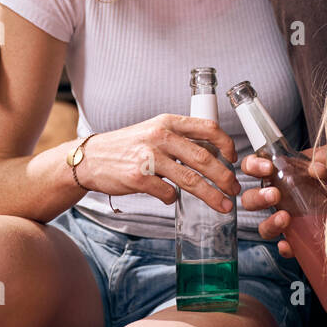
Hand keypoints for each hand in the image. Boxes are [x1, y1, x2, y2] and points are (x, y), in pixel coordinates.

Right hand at [76, 114, 240, 211]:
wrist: (91, 157)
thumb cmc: (128, 146)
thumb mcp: (155, 130)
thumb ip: (181, 137)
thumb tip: (214, 152)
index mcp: (168, 122)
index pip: (208, 127)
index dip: (226, 144)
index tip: (234, 158)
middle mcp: (160, 136)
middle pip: (204, 158)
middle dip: (225, 176)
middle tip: (234, 189)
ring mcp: (149, 157)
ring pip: (191, 180)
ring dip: (211, 195)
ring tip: (223, 205)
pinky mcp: (138, 178)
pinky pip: (167, 193)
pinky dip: (173, 198)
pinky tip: (171, 197)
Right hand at [241, 142, 326, 258]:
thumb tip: (316, 168)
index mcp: (280, 173)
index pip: (253, 167)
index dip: (253, 166)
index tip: (268, 168)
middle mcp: (278, 197)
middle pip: (250, 199)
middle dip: (257, 198)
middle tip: (275, 195)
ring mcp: (286, 219)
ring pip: (263, 226)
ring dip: (269, 223)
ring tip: (285, 217)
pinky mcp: (299, 238)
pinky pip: (286, 246)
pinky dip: (286, 246)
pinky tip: (290, 243)